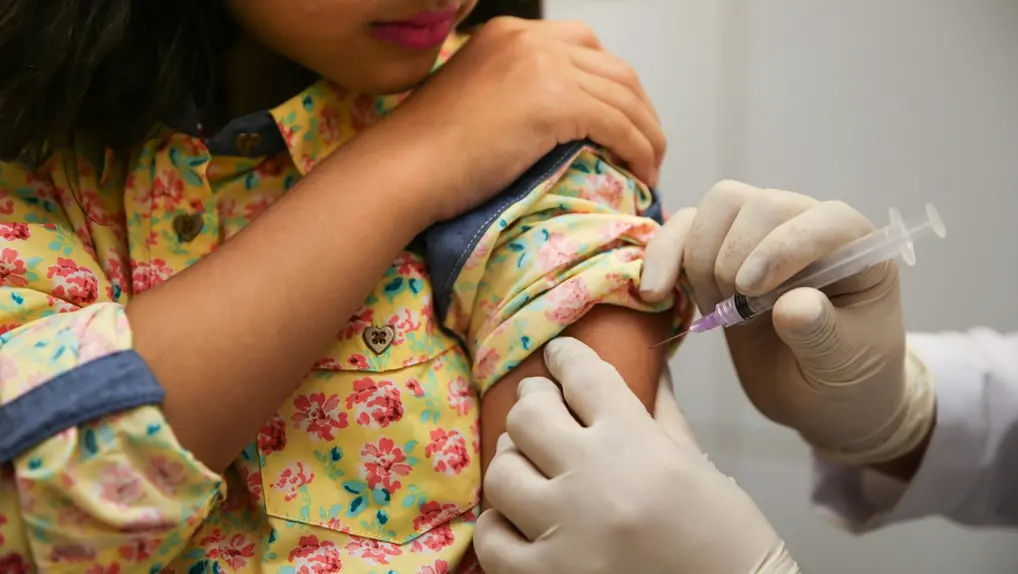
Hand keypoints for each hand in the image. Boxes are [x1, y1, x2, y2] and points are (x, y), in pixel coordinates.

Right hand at [384, 17, 665, 221]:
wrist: (404, 169)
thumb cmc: (426, 153)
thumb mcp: (474, 102)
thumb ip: (513, 94)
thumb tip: (555, 125)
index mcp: (509, 33)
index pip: (584, 47)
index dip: (613, 84)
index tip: (622, 119)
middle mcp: (530, 38)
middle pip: (614, 67)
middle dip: (640, 108)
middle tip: (647, 145)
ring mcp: (544, 65)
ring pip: (625, 96)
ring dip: (647, 134)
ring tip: (651, 168)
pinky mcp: (555, 101)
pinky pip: (619, 124)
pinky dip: (639, 150)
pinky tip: (641, 174)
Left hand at [474, 338, 797, 573]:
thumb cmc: (725, 540)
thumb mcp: (698, 467)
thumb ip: (663, 415)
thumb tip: (652, 368)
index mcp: (636, 443)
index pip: (583, 375)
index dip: (565, 356)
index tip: (560, 356)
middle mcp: (594, 479)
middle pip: (528, 415)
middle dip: (533, 405)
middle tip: (541, 409)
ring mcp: (565, 532)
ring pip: (502, 472)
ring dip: (514, 465)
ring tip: (530, 469)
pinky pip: (491, 538)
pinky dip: (500, 528)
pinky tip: (520, 523)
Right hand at [641, 181, 933, 464]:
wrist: (815, 394)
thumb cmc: (843, 376)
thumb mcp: (842, 366)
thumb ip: (822, 334)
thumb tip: (793, 306)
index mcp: (856, 250)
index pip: (826, 221)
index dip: (784, 246)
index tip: (752, 291)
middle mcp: (808, 227)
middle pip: (760, 204)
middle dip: (734, 258)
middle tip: (738, 313)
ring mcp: (761, 233)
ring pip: (720, 204)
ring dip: (700, 257)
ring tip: (715, 308)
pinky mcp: (719, 249)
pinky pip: (683, 227)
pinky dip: (662, 254)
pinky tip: (655, 292)